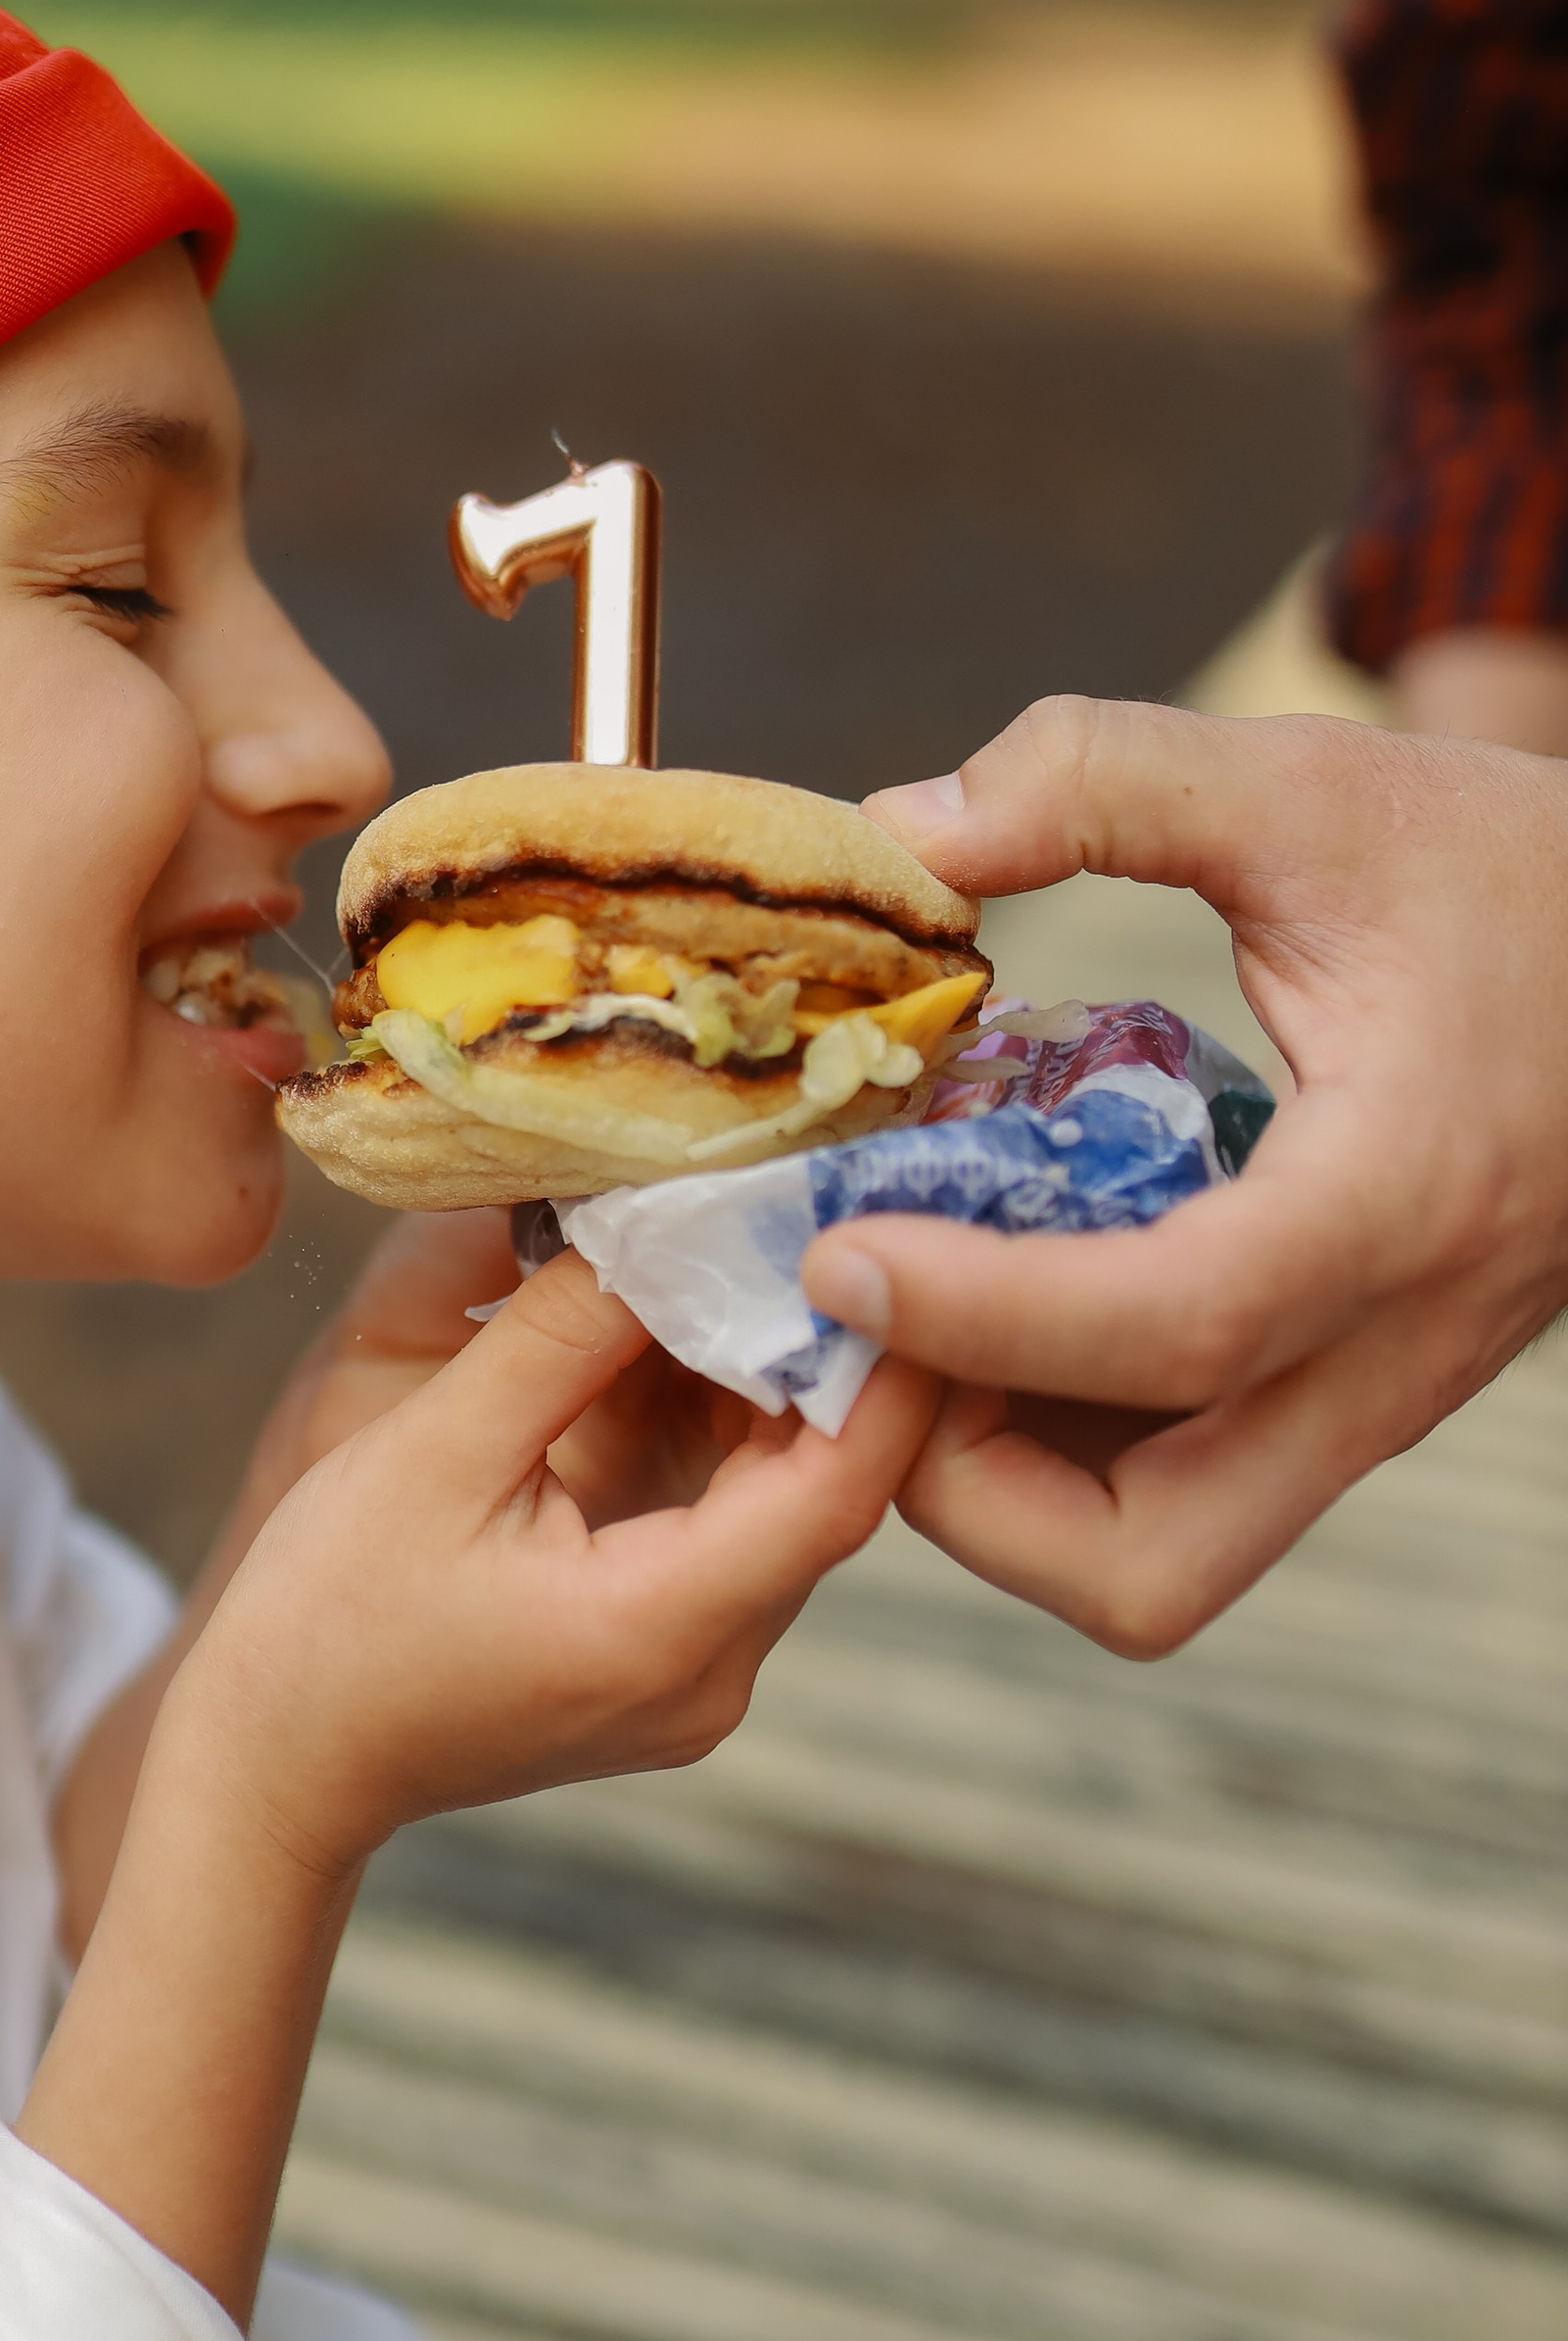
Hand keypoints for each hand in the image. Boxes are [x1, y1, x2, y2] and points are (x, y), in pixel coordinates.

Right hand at [30, 1253, 930, 2321]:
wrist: (277, 1766)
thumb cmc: (328, 1617)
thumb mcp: (436, 1449)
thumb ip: (559, 1335)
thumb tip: (663, 1214)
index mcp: (662, 1630)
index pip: (842, 1484)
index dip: (884, 1360)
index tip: (887, 1237)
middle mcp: (714, 1676)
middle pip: (828, 1490)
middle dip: (828, 1349)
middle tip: (819, 1209)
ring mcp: (701, 1684)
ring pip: (787, 1508)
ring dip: (773, 1386)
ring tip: (752, 1250)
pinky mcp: (671, 1668)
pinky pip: (739, 1537)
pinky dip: (727, 1439)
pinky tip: (688, 1342)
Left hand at [794, 696, 1567, 1651]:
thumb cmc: (1513, 875)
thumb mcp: (1316, 783)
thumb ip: (1104, 779)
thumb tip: (901, 828)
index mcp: (1399, 1198)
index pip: (1182, 1330)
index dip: (983, 1316)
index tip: (840, 1251)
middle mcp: (1389, 1346)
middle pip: (1150, 1561)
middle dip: (967, 1486)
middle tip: (879, 1314)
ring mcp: (1369, 1394)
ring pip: (1158, 1553)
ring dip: (1000, 1467)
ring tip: (921, 1289)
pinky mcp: (1343, 1394)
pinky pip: (1179, 1483)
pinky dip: (1059, 1428)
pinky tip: (1005, 1276)